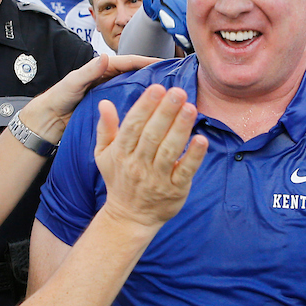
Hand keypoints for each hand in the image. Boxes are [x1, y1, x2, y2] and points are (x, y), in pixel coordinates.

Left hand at [20, 54, 158, 142]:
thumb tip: (104, 57)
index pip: (130, 62)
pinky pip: (129, 102)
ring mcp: (111, 92)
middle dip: (154, 74)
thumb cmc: (59, 97)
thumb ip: (89, 70)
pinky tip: (153, 111)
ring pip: (135, 88)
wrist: (50, 118)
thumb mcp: (74, 82)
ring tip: (169, 95)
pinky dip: (141, 104)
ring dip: (150, 90)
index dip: (148, 61)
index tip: (166, 63)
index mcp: (103, 68)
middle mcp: (109, 78)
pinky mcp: (111, 106)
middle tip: (174, 79)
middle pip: (137, 73)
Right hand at [95, 84, 206, 228]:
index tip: (157, 88)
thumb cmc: (119, 179)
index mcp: (121, 153)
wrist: (129, 217)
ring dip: (180, 128)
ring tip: (190, 108)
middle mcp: (138, 165)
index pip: (133, 126)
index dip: (145, 106)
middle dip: (166, 112)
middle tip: (178, 92)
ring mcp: (157, 179)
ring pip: (169, 150)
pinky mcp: (174, 190)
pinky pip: (185, 171)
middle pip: (152, 135)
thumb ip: (106, 128)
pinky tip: (201, 139)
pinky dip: (193, 156)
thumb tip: (105, 103)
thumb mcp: (104, 155)